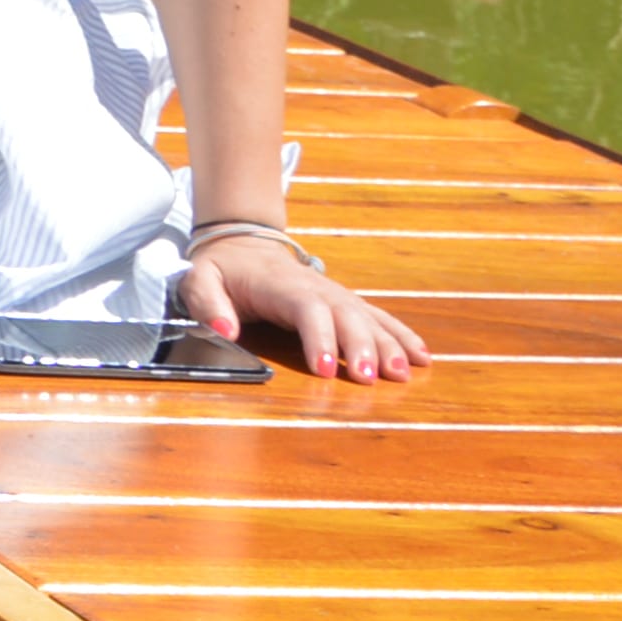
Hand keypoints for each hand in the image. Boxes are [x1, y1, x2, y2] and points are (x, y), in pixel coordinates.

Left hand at [186, 225, 426, 382]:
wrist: (243, 242)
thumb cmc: (222, 268)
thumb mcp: (199, 279)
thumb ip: (207, 302)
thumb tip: (225, 329)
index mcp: (282, 285)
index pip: (307, 310)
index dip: (319, 338)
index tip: (324, 369)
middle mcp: (317, 288)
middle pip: (346, 315)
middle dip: (361, 347)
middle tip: (370, 378)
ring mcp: (336, 294)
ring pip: (369, 318)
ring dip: (389, 345)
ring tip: (403, 373)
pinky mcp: (347, 302)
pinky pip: (380, 317)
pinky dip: (402, 336)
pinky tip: (422, 357)